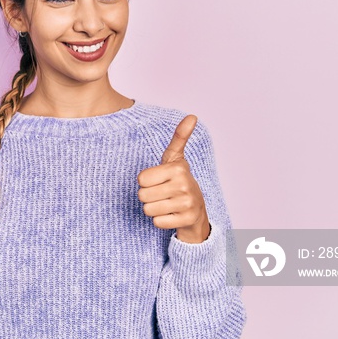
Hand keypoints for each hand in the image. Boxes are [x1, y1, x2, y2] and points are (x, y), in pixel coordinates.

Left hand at [137, 115, 210, 242]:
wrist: (196, 210)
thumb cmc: (179, 182)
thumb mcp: (176, 159)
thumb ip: (180, 138)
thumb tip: (192, 116)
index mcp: (178, 168)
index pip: (141, 179)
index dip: (146, 182)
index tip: (160, 181)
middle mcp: (185, 185)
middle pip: (142, 195)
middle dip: (148, 197)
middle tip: (163, 194)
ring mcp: (187, 204)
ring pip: (148, 210)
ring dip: (154, 209)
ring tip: (166, 204)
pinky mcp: (186, 220)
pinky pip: (157, 222)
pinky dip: (161, 221)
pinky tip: (172, 215)